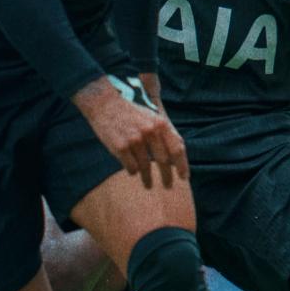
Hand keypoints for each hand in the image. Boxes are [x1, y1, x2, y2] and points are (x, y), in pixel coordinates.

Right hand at [72, 76, 187, 188]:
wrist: (104, 104)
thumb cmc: (131, 114)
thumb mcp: (152, 117)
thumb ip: (165, 133)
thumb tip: (179, 151)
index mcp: (160, 123)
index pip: (177, 149)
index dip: (182, 165)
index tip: (184, 177)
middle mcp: (150, 131)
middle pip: (163, 161)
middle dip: (167, 177)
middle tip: (168, 186)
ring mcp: (134, 139)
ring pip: (145, 167)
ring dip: (148, 178)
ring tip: (148, 184)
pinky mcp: (120, 147)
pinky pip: (131, 168)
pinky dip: (132, 171)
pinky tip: (132, 171)